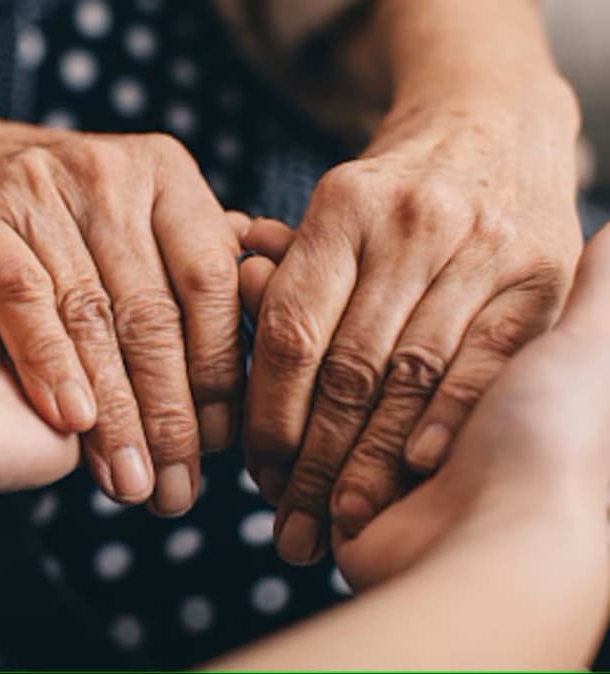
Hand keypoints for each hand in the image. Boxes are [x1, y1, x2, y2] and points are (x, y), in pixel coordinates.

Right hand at [0, 124, 242, 515]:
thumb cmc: (74, 218)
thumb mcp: (143, 224)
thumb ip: (197, 276)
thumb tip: (266, 358)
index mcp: (166, 174)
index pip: (210, 285)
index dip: (220, 373)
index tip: (221, 449)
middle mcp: (108, 173)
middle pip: (151, 311)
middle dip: (168, 415)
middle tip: (174, 490)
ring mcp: (39, 188)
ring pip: (89, 317)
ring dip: (112, 412)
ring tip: (129, 482)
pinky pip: (22, 299)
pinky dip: (49, 364)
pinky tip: (72, 423)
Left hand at [242, 82, 582, 562]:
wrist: (496, 127)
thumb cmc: (391, 192)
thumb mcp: (331, 212)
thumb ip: (282, 267)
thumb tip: (233, 290)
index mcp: (344, 205)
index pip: (292, 330)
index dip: (269, 414)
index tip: (257, 474)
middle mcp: (412, 223)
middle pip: (350, 365)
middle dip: (316, 458)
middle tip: (291, 521)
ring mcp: (481, 247)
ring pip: (413, 375)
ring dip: (375, 459)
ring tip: (343, 518)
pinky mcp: (537, 274)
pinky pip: (486, 363)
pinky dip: (447, 421)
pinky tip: (418, 470)